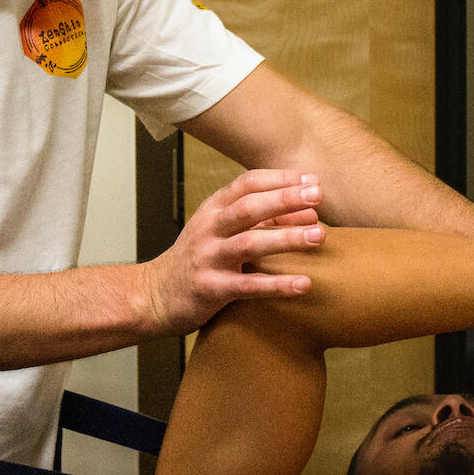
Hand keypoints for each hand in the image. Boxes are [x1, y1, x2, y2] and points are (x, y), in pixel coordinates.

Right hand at [141, 169, 324, 334]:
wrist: (154, 295)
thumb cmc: (197, 259)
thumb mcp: (217, 229)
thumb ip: (254, 218)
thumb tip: (305, 209)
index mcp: (213, 209)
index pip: (247, 183)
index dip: (280, 179)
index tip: (312, 181)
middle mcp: (210, 229)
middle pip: (249, 207)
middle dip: (285, 199)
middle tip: (318, 197)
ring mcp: (209, 258)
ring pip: (250, 243)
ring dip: (286, 238)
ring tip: (319, 235)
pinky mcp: (211, 289)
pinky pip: (248, 287)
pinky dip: (277, 285)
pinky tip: (304, 284)